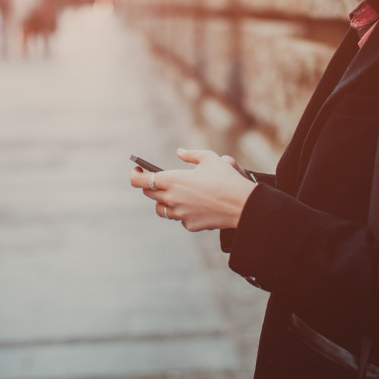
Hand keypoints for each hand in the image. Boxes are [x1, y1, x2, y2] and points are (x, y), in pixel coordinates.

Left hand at [130, 148, 256, 231]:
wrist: (243, 205)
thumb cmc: (226, 178)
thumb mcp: (210, 158)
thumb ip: (191, 155)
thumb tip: (179, 152)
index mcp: (172, 180)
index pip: (140, 181)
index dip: (135, 175)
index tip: (138, 171)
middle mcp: (172, 198)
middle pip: (149, 194)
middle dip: (152, 185)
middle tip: (160, 180)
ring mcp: (180, 214)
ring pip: (162, 209)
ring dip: (164, 201)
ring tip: (176, 194)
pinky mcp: (189, 225)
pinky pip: (179, 218)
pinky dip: (183, 212)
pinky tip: (195, 205)